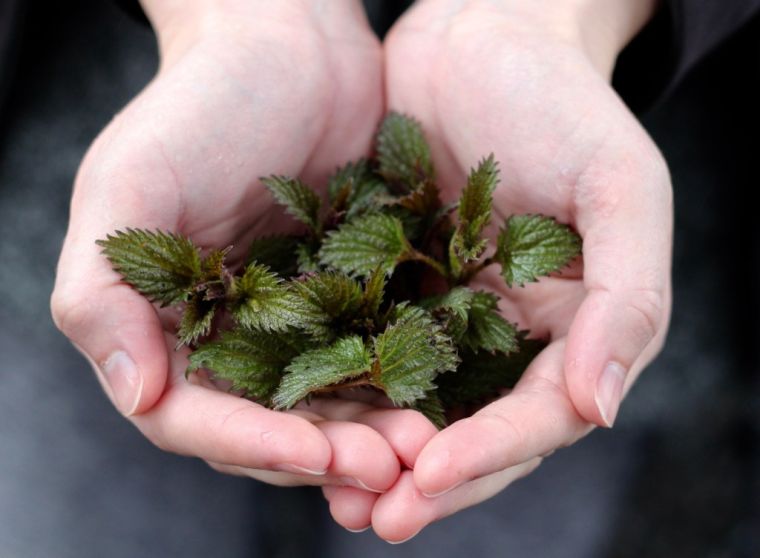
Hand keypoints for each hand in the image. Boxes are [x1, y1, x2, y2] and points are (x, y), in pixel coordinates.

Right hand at [50, 0, 416, 490]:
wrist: (288, 45)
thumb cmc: (200, 103)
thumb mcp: (130, 184)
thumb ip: (104, 294)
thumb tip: (135, 395)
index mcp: (166, 325)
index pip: (194, 418)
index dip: (250, 447)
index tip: (314, 455)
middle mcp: (227, 337)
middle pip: (268, 428)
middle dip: (324, 456)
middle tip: (388, 469)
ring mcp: (292, 322)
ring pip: (327, 406)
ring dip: (371, 436)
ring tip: (424, 450)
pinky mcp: (351, 298)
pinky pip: (374, 358)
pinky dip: (400, 388)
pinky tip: (438, 403)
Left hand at [323, 0, 671, 540]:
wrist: (486, 33)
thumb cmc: (563, 102)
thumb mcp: (620, 188)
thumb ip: (627, 300)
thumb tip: (600, 410)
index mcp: (575, 325)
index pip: (539, 416)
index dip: (491, 455)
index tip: (430, 481)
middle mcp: (512, 333)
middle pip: (475, 430)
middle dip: (428, 480)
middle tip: (375, 521)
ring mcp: (452, 313)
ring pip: (419, 406)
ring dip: (381, 456)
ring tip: (337, 499)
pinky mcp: (395, 284)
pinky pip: (370, 351)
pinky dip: (346, 392)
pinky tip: (309, 420)